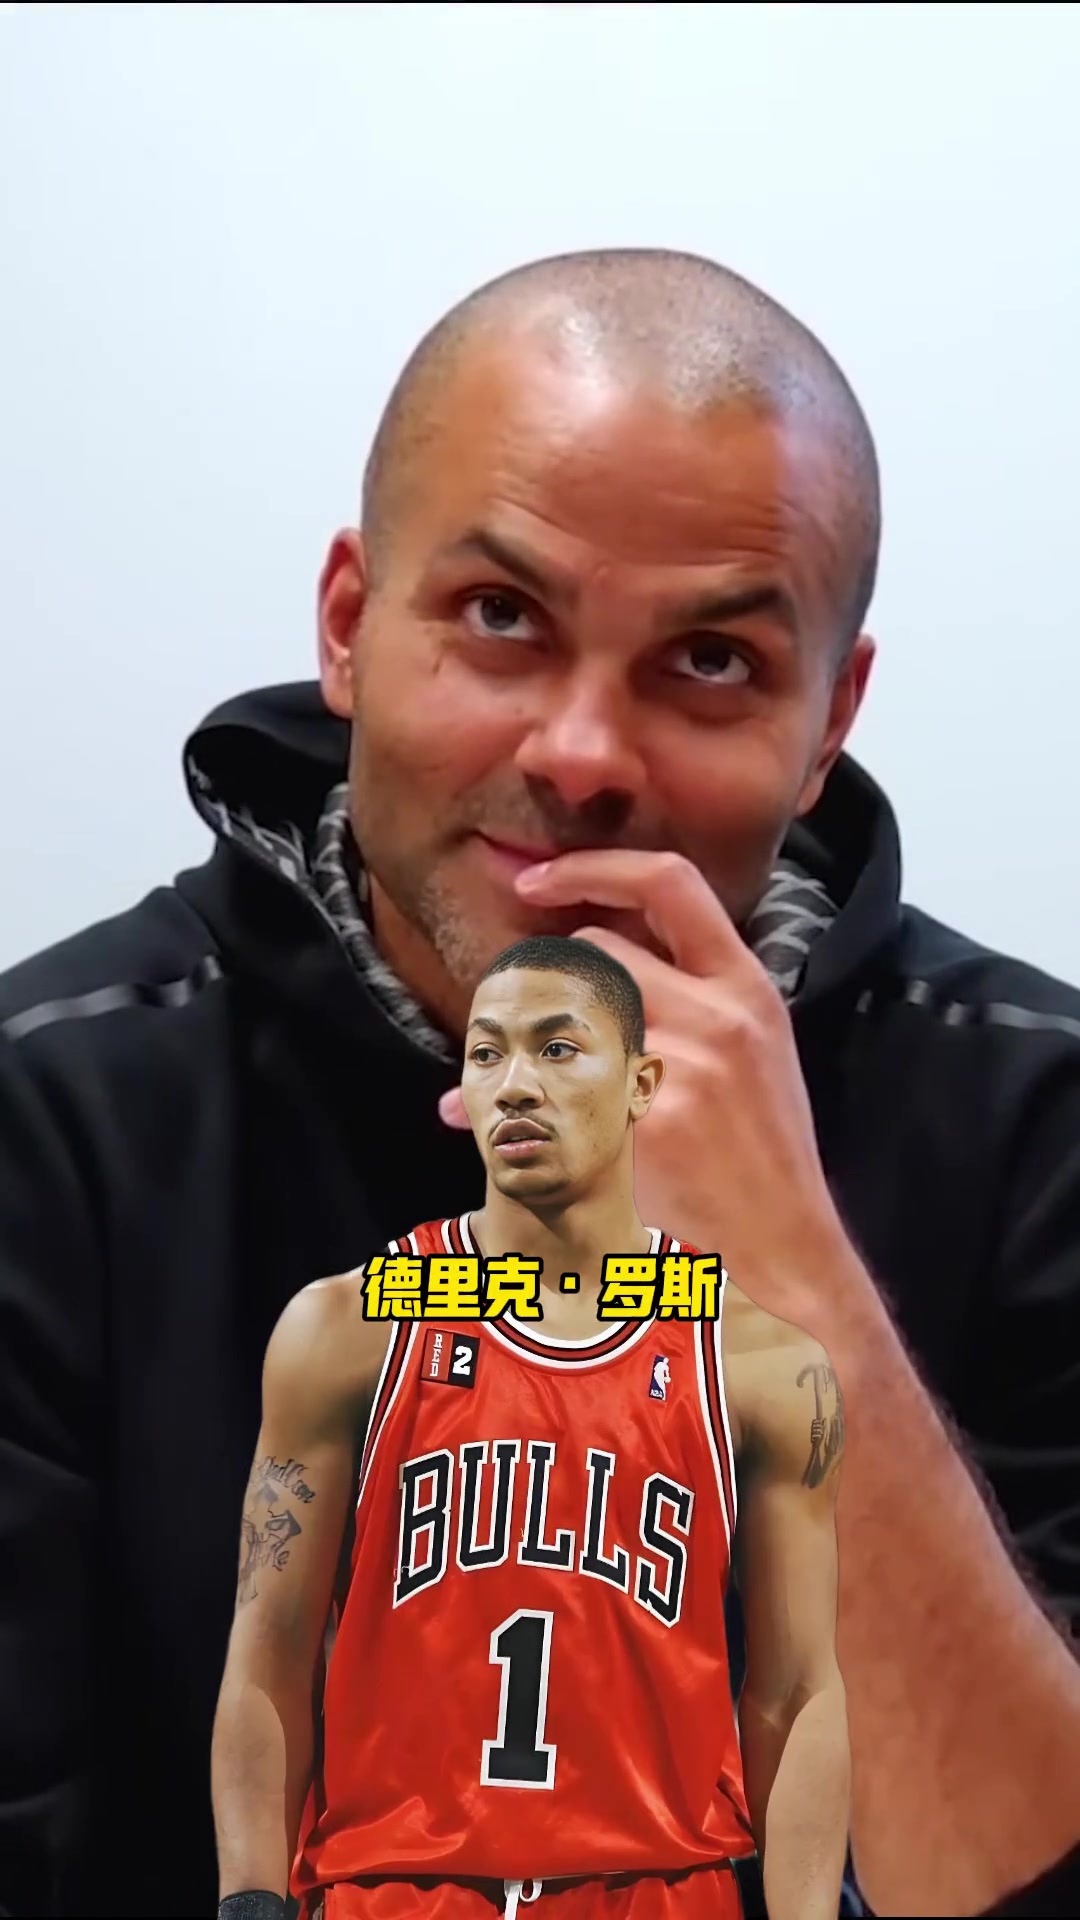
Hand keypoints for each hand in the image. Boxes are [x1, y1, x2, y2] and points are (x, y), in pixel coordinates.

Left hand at [440, 850, 850, 1324]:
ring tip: (499, 1091)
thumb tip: (588, 975)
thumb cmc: (761, 1163)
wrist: (787, 1256)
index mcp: (748, 990)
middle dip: (556, 989)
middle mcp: (717, 1016)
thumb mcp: (754, 1059)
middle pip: (597, 951)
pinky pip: (539, 1088)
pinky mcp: (641, 1123)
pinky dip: (497, 1108)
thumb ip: (692, 1005)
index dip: (597, 866)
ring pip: (561, 1017)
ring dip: (522, 1047)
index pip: (671, 883)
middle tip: (528, 1034)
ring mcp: (680, 1066)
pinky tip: (472, 1128)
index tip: (542, 877)